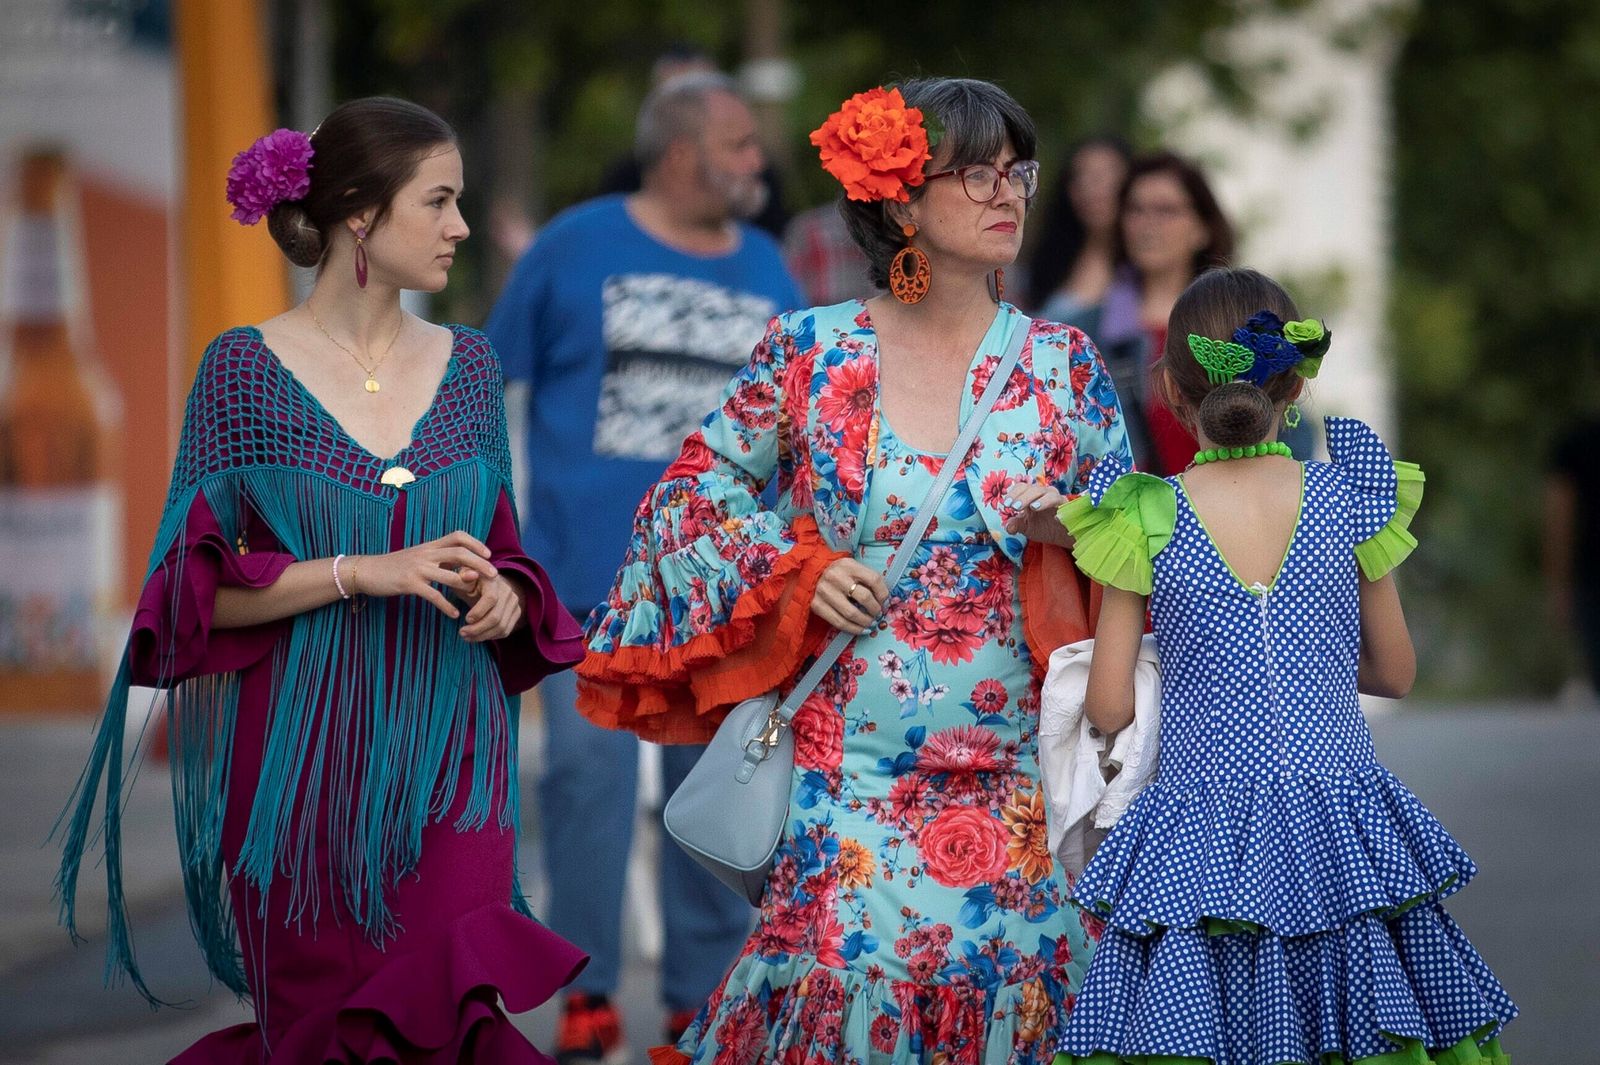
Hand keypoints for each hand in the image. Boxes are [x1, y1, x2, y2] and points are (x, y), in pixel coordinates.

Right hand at [349, 531, 497, 619]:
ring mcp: (417, 568)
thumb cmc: (394, 565)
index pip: (457, 536)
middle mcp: (426, 554)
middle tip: (494, 574)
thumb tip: (460, 563)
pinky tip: (454, 614)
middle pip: (459, 553)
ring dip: (466, 585)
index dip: (475, 542)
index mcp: (429, 546)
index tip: (488, 553)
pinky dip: (446, 605)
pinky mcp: (409, 583)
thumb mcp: (418, 557)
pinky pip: (433, 595)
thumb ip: (438, 558)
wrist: (367, 570)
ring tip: (478, 596)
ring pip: (448, 574)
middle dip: (479, 563)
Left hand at [456, 569, 526, 641]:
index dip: (478, 612)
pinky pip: (505, 631)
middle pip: (496, 617)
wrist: (490, 582)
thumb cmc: (471, 581)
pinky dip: (491, 636)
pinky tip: (478, 636)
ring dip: (482, 636)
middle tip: (462, 633)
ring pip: (501, 627)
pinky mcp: (516, 613)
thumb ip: (462, 577)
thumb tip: (468, 576)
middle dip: (477, 629)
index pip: (491, 598)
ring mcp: (514, 603)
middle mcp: (507, 591)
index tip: (466, 619)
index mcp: (493, 581)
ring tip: (467, 637)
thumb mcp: (463, 576)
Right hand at [812, 558, 889, 635]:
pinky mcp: (816, 605)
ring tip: (871, 624)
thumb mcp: (853, 569)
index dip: (884, 594)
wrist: (812, 575)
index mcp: (848, 565)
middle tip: (878, 615)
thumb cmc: (839, 574)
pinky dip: (853, 629)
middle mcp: (835, 577)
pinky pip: (839, 622)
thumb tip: (885, 602)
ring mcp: (824, 592)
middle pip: (864, 597)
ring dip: (866, 622)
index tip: (885, 603)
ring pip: (852, 613)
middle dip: (875, 610)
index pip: (874, 580)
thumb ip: (868, 581)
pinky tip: (861, 630)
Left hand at [1003, 481, 1073, 547]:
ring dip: (1038, 499)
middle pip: (1032, 488)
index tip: (1006, 504)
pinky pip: (1060, 501)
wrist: (1061, 537)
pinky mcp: (1066, 505)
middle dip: (1022, 497)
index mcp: (1031, 496)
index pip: (1021, 487)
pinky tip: (1047, 512)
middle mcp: (1043, 493)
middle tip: (1014, 507)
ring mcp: (1055, 498)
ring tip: (1032, 508)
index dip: (1013, 494)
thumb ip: (1016, 525)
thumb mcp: (1026, 528)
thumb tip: (1008, 527)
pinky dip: (1052, 504)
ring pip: (1046, 492)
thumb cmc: (1044, 528)